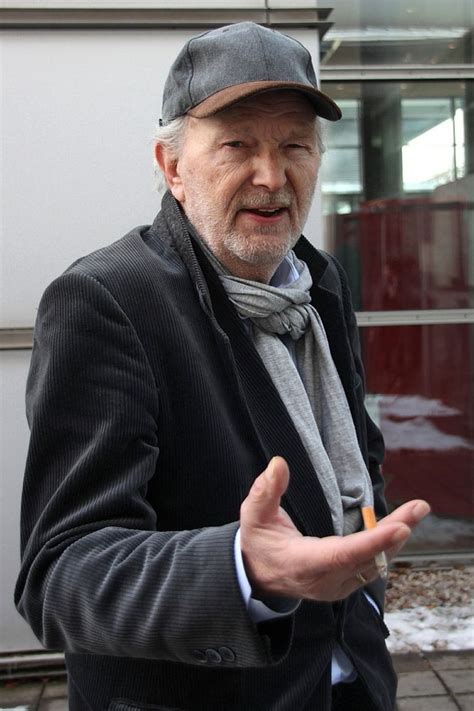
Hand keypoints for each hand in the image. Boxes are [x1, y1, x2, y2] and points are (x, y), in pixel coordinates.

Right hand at [239, 457, 429, 601]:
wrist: (257, 576)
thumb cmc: (258, 542)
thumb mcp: (254, 515)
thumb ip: (265, 491)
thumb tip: (279, 463)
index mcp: (303, 564)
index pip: (342, 555)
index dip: (372, 543)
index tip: (400, 528)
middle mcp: (326, 580)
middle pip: (369, 558)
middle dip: (396, 532)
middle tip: (419, 508)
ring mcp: (338, 585)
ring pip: (375, 563)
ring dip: (396, 537)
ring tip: (416, 510)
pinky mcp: (346, 583)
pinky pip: (372, 566)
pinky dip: (387, 545)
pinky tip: (401, 525)